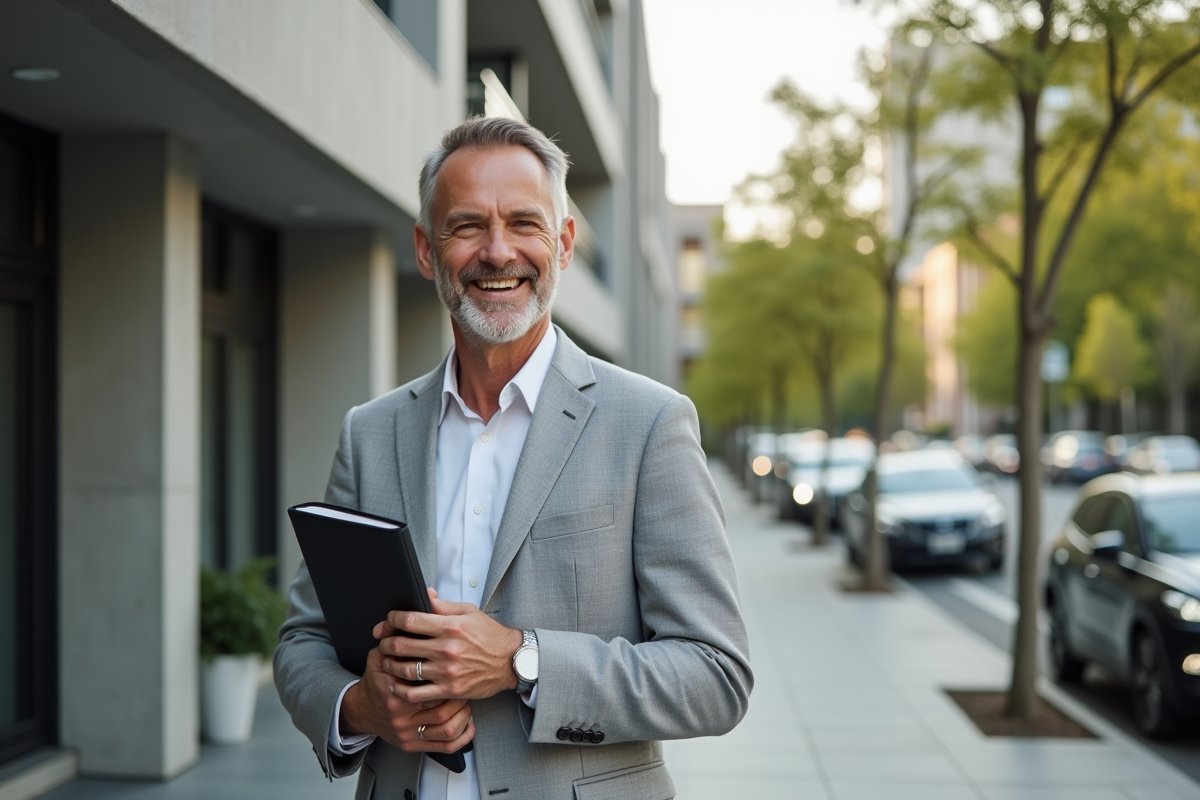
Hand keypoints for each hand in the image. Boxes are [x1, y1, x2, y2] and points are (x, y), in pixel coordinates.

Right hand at [339, 646, 475, 753]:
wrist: (362, 710)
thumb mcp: (379, 655)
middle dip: (459, 694)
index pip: (427, 681)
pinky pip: (444, 745)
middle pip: (440, 705)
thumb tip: (415, 608)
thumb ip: (395, 635)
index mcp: (393, 690)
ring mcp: (406, 732)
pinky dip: (461, 736)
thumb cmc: (377, 681)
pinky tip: (469, 724)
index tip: (459, 664)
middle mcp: (399, 714)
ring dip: (463, 713)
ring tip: (470, 699)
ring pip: (446, 725)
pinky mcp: (412, 745)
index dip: (447, 673)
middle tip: (470, 681)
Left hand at [373, 588, 522, 704]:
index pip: (410, 621)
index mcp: (450, 627)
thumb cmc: (489, 635)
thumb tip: (425, 594)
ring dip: (390, 665)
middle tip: (383, 642)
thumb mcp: (469, 612)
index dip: (393, 620)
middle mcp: (447, 649)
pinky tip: (396, 685)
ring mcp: (447, 671)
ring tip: (387, 661)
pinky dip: (401, 690)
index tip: (389, 621)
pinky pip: (417, 694)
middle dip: (386, 643)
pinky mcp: (449, 689)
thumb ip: (443, 606)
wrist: (510, 661)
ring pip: (405, 670)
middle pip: (402, 645)